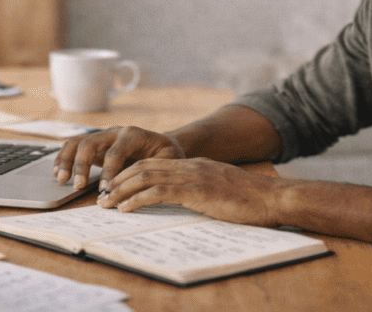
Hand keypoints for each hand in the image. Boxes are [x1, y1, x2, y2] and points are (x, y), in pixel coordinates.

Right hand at [54, 126, 184, 189]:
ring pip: (78, 142)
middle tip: (77, 186)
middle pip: (90, 142)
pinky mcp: (95, 145)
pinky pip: (74, 147)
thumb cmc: (167, 155)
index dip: (108, 172)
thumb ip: (157, 169)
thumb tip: (142, 187)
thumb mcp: (170, 160)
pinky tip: (58, 173)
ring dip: (67, 160)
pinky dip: (64, 158)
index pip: (115, 151)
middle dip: (82, 165)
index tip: (105, 191)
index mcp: (133, 134)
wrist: (163, 145)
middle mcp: (115, 132)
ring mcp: (103, 136)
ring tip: (62, 179)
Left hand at [96, 157, 283, 227]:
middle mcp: (189, 166)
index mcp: (194, 165)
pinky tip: (126, 208)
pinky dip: (137, 200)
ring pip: (145, 177)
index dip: (130, 172)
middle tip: (102, 196)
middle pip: (143, 166)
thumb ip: (200, 189)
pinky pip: (158, 192)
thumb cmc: (249, 199)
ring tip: (106, 203)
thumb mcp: (219, 189)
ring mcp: (192, 176)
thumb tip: (185, 200)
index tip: (115, 186)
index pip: (153, 163)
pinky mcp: (195, 191)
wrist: (270, 198)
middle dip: (119, 180)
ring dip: (121, 190)